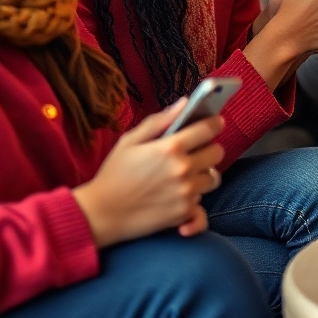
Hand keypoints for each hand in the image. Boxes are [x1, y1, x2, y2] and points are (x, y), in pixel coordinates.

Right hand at [72, 99, 223, 248]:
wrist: (100, 214)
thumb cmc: (114, 174)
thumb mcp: (130, 141)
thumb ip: (160, 121)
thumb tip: (185, 103)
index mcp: (171, 147)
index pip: (209, 128)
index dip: (215, 123)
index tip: (214, 122)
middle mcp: (183, 169)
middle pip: (217, 153)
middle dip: (209, 148)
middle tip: (197, 151)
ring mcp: (186, 193)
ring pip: (212, 178)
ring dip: (203, 175)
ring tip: (186, 175)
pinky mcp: (183, 214)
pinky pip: (202, 206)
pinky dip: (196, 204)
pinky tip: (185, 201)